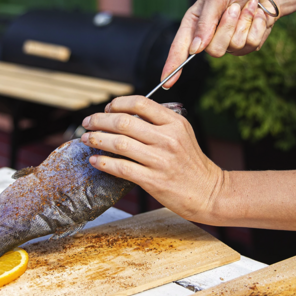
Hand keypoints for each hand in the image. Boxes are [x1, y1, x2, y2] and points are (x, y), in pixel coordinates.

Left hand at [81, 96, 224, 223]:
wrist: (209, 192)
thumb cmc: (191, 163)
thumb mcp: (182, 134)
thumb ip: (159, 122)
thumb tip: (125, 115)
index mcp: (175, 123)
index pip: (140, 103)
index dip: (117, 103)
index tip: (106, 109)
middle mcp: (168, 138)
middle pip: (124, 122)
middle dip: (99, 120)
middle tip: (87, 123)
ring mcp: (160, 160)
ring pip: (119, 143)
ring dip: (97, 139)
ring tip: (86, 139)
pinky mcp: (153, 180)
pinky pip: (121, 168)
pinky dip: (104, 162)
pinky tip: (95, 160)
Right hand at [162, 0, 278, 86]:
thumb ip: (205, 22)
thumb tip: (195, 49)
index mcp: (193, 24)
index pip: (179, 49)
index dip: (173, 66)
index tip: (166, 82)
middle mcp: (207, 37)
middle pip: (212, 50)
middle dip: (226, 27)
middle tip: (234, 8)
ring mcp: (227, 44)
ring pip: (232, 46)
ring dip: (243, 23)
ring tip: (247, 7)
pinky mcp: (245, 47)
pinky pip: (250, 44)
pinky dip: (256, 25)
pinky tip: (257, 15)